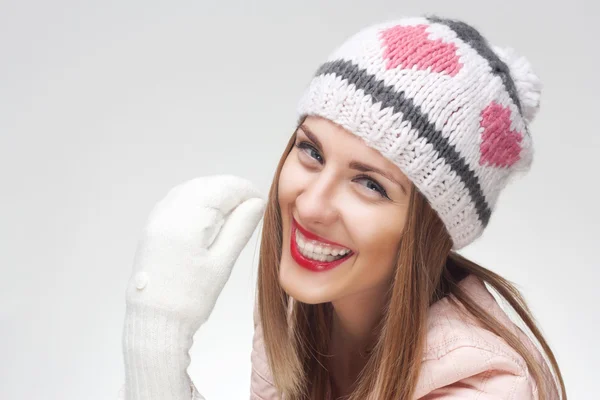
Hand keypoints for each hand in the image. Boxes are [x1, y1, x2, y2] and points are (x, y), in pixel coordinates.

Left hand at [125, 174, 265, 333]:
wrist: (153, 322)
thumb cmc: (192, 297)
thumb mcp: (222, 262)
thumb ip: (240, 227)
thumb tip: (256, 202)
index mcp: (187, 219)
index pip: (222, 188)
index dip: (245, 190)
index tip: (260, 203)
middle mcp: (168, 211)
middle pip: (205, 185)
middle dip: (229, 190)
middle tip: (250, 208)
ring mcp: (157, 218)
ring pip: (190, 189)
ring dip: (212, 194)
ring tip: (231, 213)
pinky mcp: (152, 227)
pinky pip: (177, 200)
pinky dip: (196, 200)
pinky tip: (208, 217)